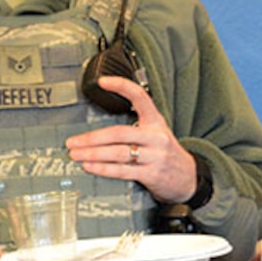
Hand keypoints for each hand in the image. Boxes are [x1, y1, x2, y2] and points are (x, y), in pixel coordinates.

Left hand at [65, 75, 197, 202]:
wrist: (189, 179)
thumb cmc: (166, 153)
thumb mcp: (157, 132)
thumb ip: (136, 125)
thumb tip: (101, 127)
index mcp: (156, 121)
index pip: (140, 96)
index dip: (121, 86)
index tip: (102, 82)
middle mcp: (156, 136)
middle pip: (119, 133)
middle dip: (92, 137)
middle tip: (73, 141)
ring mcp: (154, 156)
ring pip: (117, 153)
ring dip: (93, 154)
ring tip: (76, 154)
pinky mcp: (151, 174)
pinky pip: (122, 170)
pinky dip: (103, 169)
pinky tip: (90, 166)